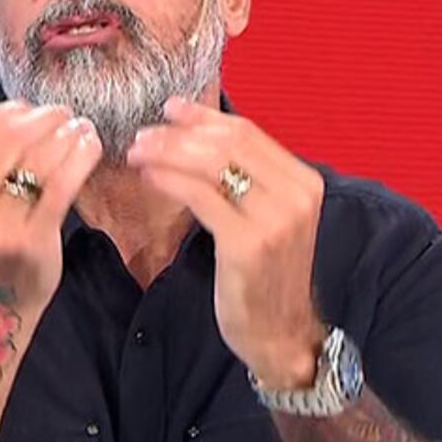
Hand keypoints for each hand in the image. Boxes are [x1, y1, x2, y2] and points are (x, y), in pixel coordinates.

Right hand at [0, 81, 103, 315]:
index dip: (17, 109)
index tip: (35, 112)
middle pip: (15, 135)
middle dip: (48, 117)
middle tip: (67, 115)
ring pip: (42, 156)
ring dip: (69, 134)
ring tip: (81, 129)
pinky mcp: (33, 240)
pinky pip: (63, 183)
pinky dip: (82, 157)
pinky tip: (90, 147)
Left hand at [126, 98, 326, 387]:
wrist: (280, 332)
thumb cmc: (265, 274)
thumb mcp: (269, 217)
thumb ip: (250, 178)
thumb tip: (203, 135)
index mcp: (304, 181)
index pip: (247, 132)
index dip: (203, 117)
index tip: (169, 109)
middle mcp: (295, 195)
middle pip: (227, 143)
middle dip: (177, 134)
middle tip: (142, 136)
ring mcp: (274, 220)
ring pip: (211, 164)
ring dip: (167, 153)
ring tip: (138, 153)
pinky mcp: (247, 244)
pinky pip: (200, 197)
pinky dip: (169, 180)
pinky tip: (149, 177)